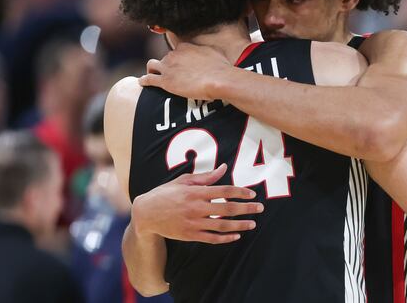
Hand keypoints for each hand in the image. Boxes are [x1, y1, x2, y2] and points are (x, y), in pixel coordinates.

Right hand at [132, 164, 263, 243]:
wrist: (146, 214)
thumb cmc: (166, 193)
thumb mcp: (184, 181)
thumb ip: (206, 177)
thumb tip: (224, 168)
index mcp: (196, 192)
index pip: (224, 191)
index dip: (240, 192)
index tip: (252, 194)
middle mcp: (197, 207)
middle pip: (227, 209)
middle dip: (246, 209)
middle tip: (260, 209)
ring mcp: (194, 223)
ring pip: (222, 226)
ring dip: (240, 225)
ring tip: (253, 224)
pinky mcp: (190, 235)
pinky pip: (212, 238)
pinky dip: (226, 238)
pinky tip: (236, 236)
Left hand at [139, 43, 232, 99]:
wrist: (218, 80)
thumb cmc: (221, 68)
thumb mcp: (214, 51)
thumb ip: (205, 49)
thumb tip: (208, 49)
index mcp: (185, 46)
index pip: (176, 48)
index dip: (178, 56)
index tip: (179, 62)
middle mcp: (174, 54)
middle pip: (165, 58)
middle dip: (168, 65)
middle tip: (173, 74)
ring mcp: (168, 67)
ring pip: (152, 65)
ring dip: (152, 69)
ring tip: (153, 75)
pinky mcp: (165, 81)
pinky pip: (148, 79)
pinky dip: (144, 80)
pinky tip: (142, 82)